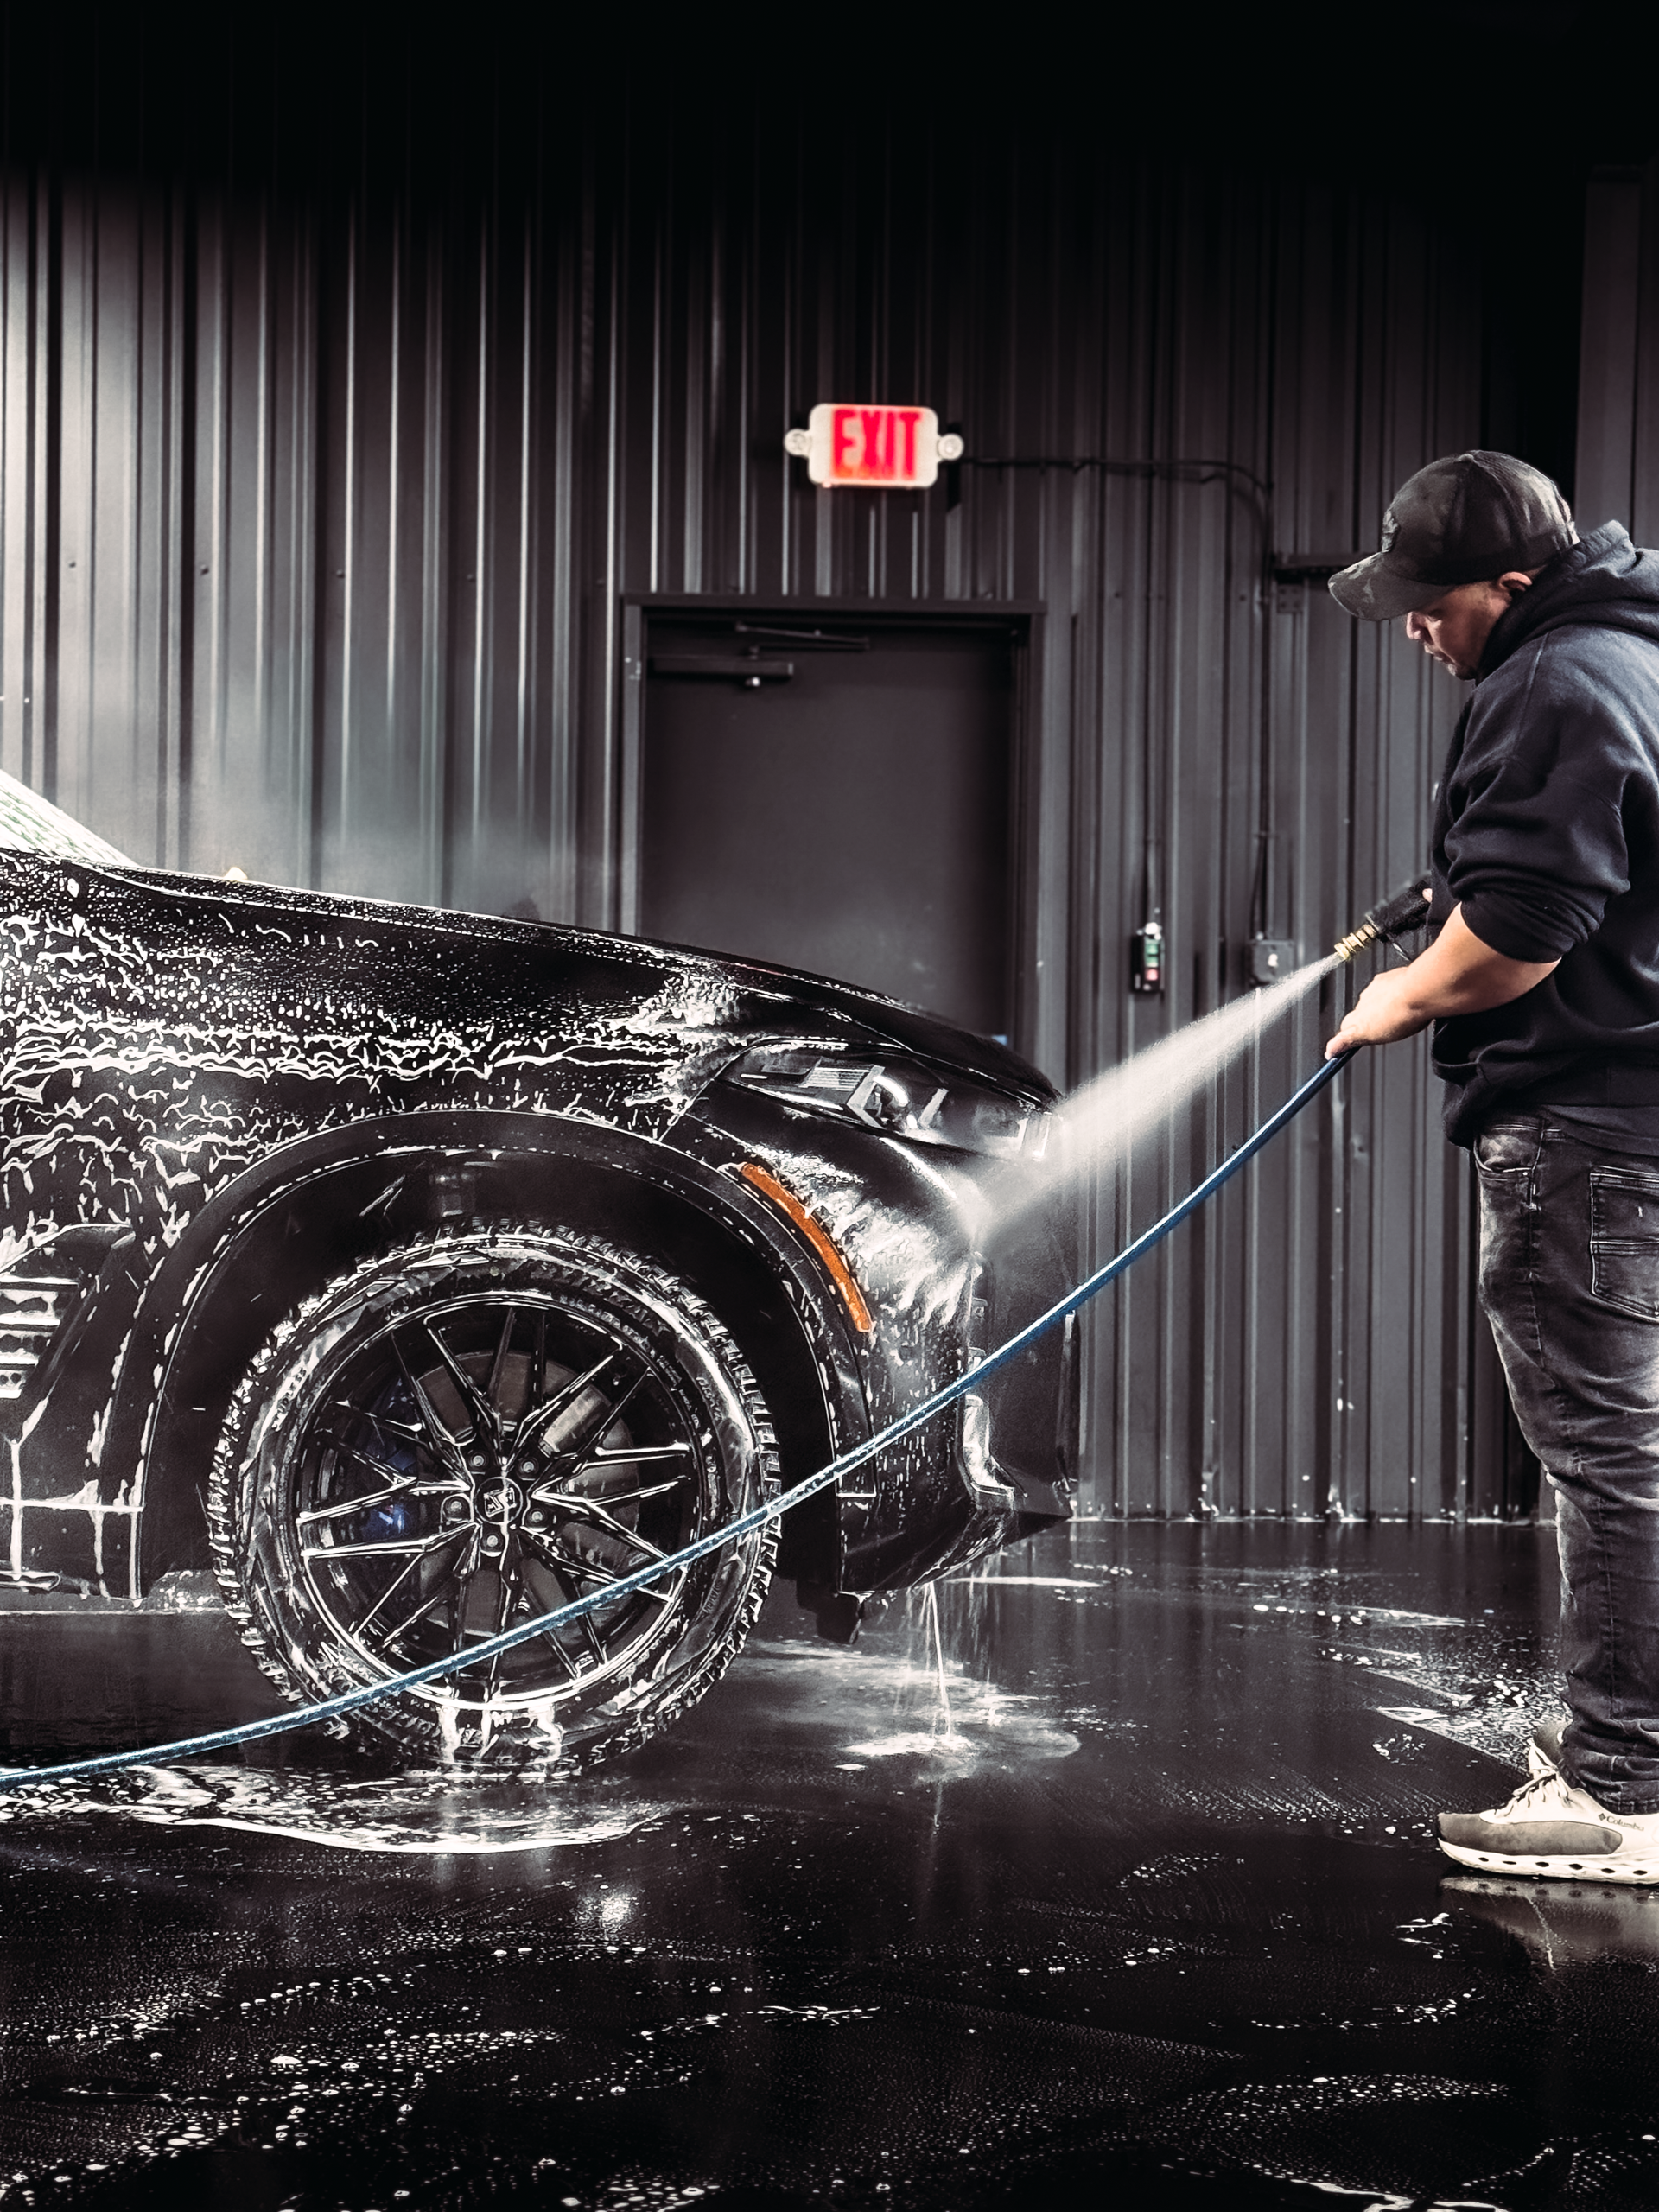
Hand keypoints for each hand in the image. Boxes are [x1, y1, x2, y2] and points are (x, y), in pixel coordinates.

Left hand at [1324, 904, 1558, 1059]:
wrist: (1428, 989)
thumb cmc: (1438, 974)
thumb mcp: (1436, 946)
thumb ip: (1434, 923)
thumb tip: (1429, 891)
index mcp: (1390, 977)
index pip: (1380, 987)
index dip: (1382, 995)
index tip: (1385, 999)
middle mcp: (1376, 991)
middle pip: (1365, 1004)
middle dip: (1365, 1012)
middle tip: (1365, 1020)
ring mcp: (1369, 1011)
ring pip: (1355, 1020)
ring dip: (1353, 1028)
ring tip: (1345, 1038)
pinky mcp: (1365, 1029)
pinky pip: (1346, 1039)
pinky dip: (1338, 1045)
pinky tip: (1332, 1051)